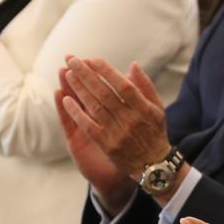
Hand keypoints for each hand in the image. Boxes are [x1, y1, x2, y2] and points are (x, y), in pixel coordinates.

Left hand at [59, 57, 171, 201]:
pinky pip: (89, 126)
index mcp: (144, 108)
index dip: (107, 71)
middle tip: (72, 60)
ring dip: (79, 90)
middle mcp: (131, 120)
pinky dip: (77, 113)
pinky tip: (66, 100)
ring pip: (95, 107)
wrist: (153, 164)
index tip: (92, 58)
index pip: (123, 85)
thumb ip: (145, 86)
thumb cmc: (154, 131)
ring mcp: (118, 133)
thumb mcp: (157, 107)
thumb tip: (133, 65)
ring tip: (67, 74)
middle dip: (86, 75)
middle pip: (104, 93)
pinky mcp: (107, 145)